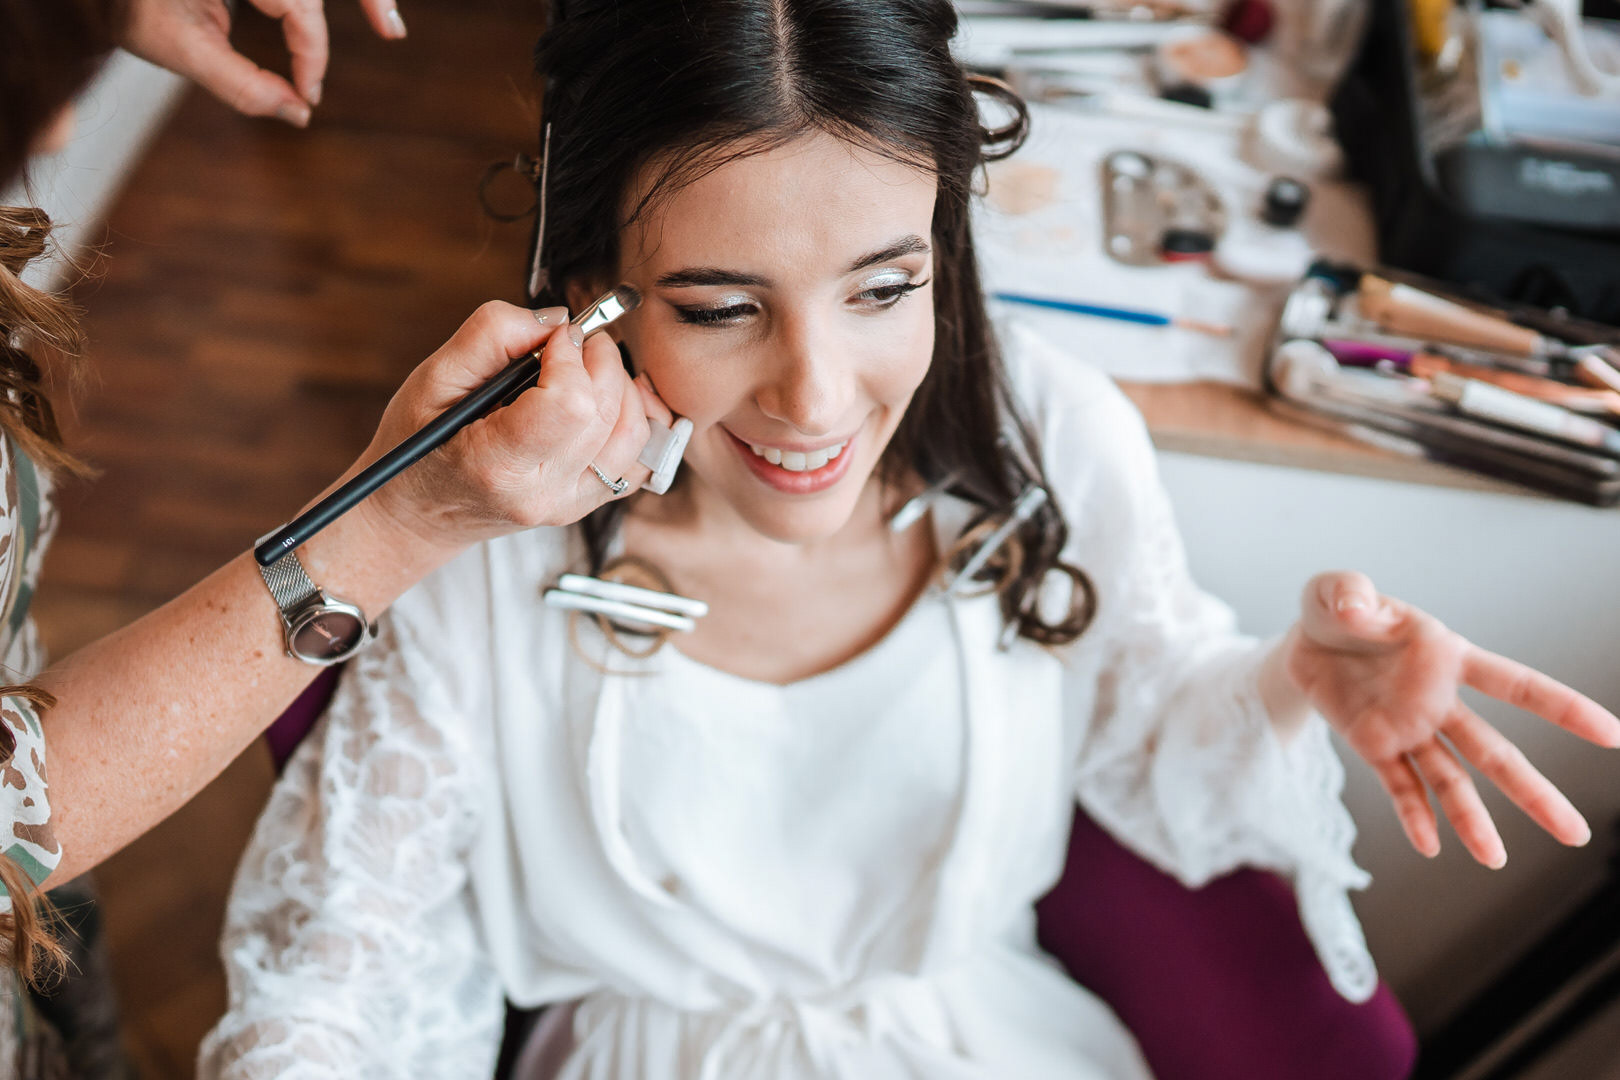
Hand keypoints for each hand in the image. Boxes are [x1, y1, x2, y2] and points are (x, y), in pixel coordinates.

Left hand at [121, 0, 408, 126]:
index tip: (308, 93)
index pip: (296, 5)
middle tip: (378, 39)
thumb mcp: (177, 47)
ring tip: (388, 25)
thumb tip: (296, 114)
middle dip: (351, 7)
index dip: (310, 52)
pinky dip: (326, 1)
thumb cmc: (127, 4)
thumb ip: (238, 84)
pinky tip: (372, 12)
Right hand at [355, 302, 660, 557]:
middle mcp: (543, 494)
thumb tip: (557, 319)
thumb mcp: (432, 380)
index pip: (571, 405)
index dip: (570, 357)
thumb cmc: (419, 444)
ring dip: (620, 384)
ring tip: (584, 367)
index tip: (550, 340)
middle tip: (568, 344)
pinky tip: (611, 395)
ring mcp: (571, 504)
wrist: (422, 511)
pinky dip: (638, 417)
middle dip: (597, 360)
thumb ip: (490, 337)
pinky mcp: (589, 502)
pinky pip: (641, 457)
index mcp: (497, 466)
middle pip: (606, 412)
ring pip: (633, 433)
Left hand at [1285, 571, 1619, 867]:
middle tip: (1575, 834)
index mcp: (1445, 656)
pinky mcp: (1375, 746)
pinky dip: (1413, 815)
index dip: (1563, 707)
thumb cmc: (1337, 610)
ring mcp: (1409, 727)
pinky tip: (1429, 846)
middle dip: (1534, 792)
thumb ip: (1351, 594)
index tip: (1611, 735)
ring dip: (1473, 819)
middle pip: (1495, 752)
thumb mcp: (1337, 591)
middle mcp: (1438, 700)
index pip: (1515, 683)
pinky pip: (1400, 786)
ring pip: (1452, 779)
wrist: (1305, 641)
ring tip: (1494, 859)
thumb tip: (1355, 608)